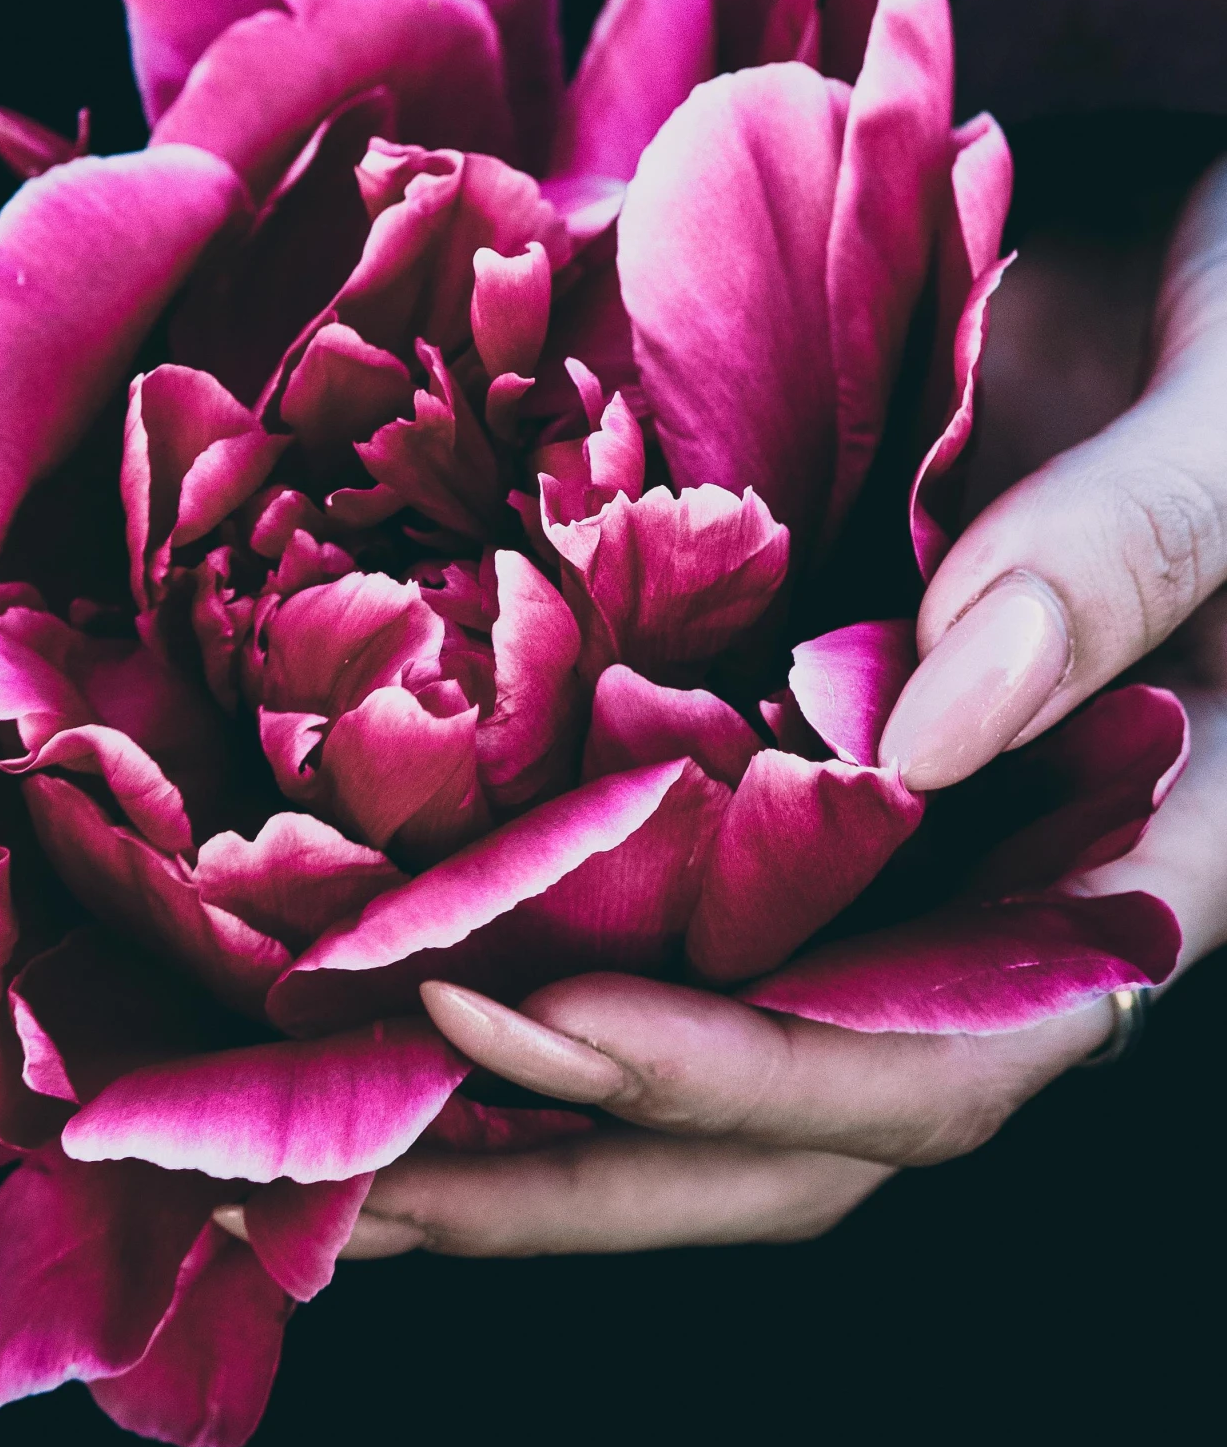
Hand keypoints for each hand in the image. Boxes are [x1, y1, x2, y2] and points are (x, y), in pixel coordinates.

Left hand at [340, 156, 1226, 1262]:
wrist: (1159, 277)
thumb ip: (1119, 551)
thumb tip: (926, 717)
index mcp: (1128, 867)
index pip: (947, 1054)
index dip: (756, 1071)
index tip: (547, 1021)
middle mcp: (985, 899)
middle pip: (786, 1118)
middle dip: (573, 1157)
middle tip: (345, 1169)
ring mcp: (872, 851)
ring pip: (698, 1044)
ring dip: (507, 1111)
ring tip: (305, 1128)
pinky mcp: (772, 773)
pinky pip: (643, 903)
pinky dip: (508, 946)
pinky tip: (355, 963)